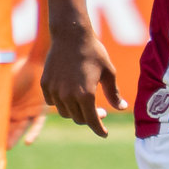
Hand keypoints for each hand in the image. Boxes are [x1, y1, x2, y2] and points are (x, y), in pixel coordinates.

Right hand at [7, 53, 47, 147]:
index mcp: (4, 105)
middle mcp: (15, 111)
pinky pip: (37, 125)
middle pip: (7, 127)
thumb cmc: (15, 71)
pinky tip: (27, 142)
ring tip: (7, 146)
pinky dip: (33, 133)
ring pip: (20, 128)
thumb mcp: (0, 83)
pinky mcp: (40, 111)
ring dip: (13, 137)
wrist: (35, 63)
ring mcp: (27, 112)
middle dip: (1, 137)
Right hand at [40, 21, 127, 137]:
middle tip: (101, 111)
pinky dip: (61, 103)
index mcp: (86, 94)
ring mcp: (54, 90)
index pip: (92, 121)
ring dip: (76, 112)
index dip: (99, 130)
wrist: (71, 35)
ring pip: (65, 112)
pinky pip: (52, 102)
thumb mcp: (109, 72)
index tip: (104, 134)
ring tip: (85, 103)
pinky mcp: (45, 84)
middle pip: (79, 119)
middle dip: (90, 119)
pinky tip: (69, 95)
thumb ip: (114, 93)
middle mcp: (68, 95)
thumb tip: (122, 108)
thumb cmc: (93, 52)